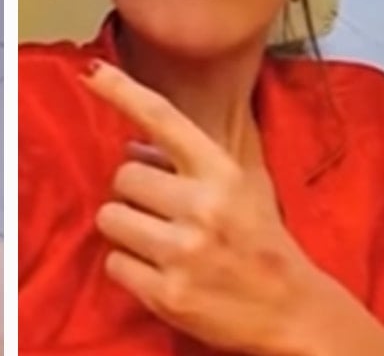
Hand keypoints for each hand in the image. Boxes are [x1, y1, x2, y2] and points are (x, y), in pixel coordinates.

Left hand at [83, 61, 346, 355]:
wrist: (294, 312)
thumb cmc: (262, 243)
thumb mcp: (242, 188)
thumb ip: (189, 161)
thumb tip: (130, 146)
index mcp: (222, 173)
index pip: (163, 119)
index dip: (122, 92)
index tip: (90, 71)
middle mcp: (203, 207)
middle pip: (123, 177)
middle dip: (135, 195)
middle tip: (165, 215)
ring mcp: (184, 251)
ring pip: (110, 218)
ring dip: (127, 231)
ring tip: (162, 245)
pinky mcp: (168, 293)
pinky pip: (114, 263)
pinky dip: (130, 269)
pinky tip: (162, 273)